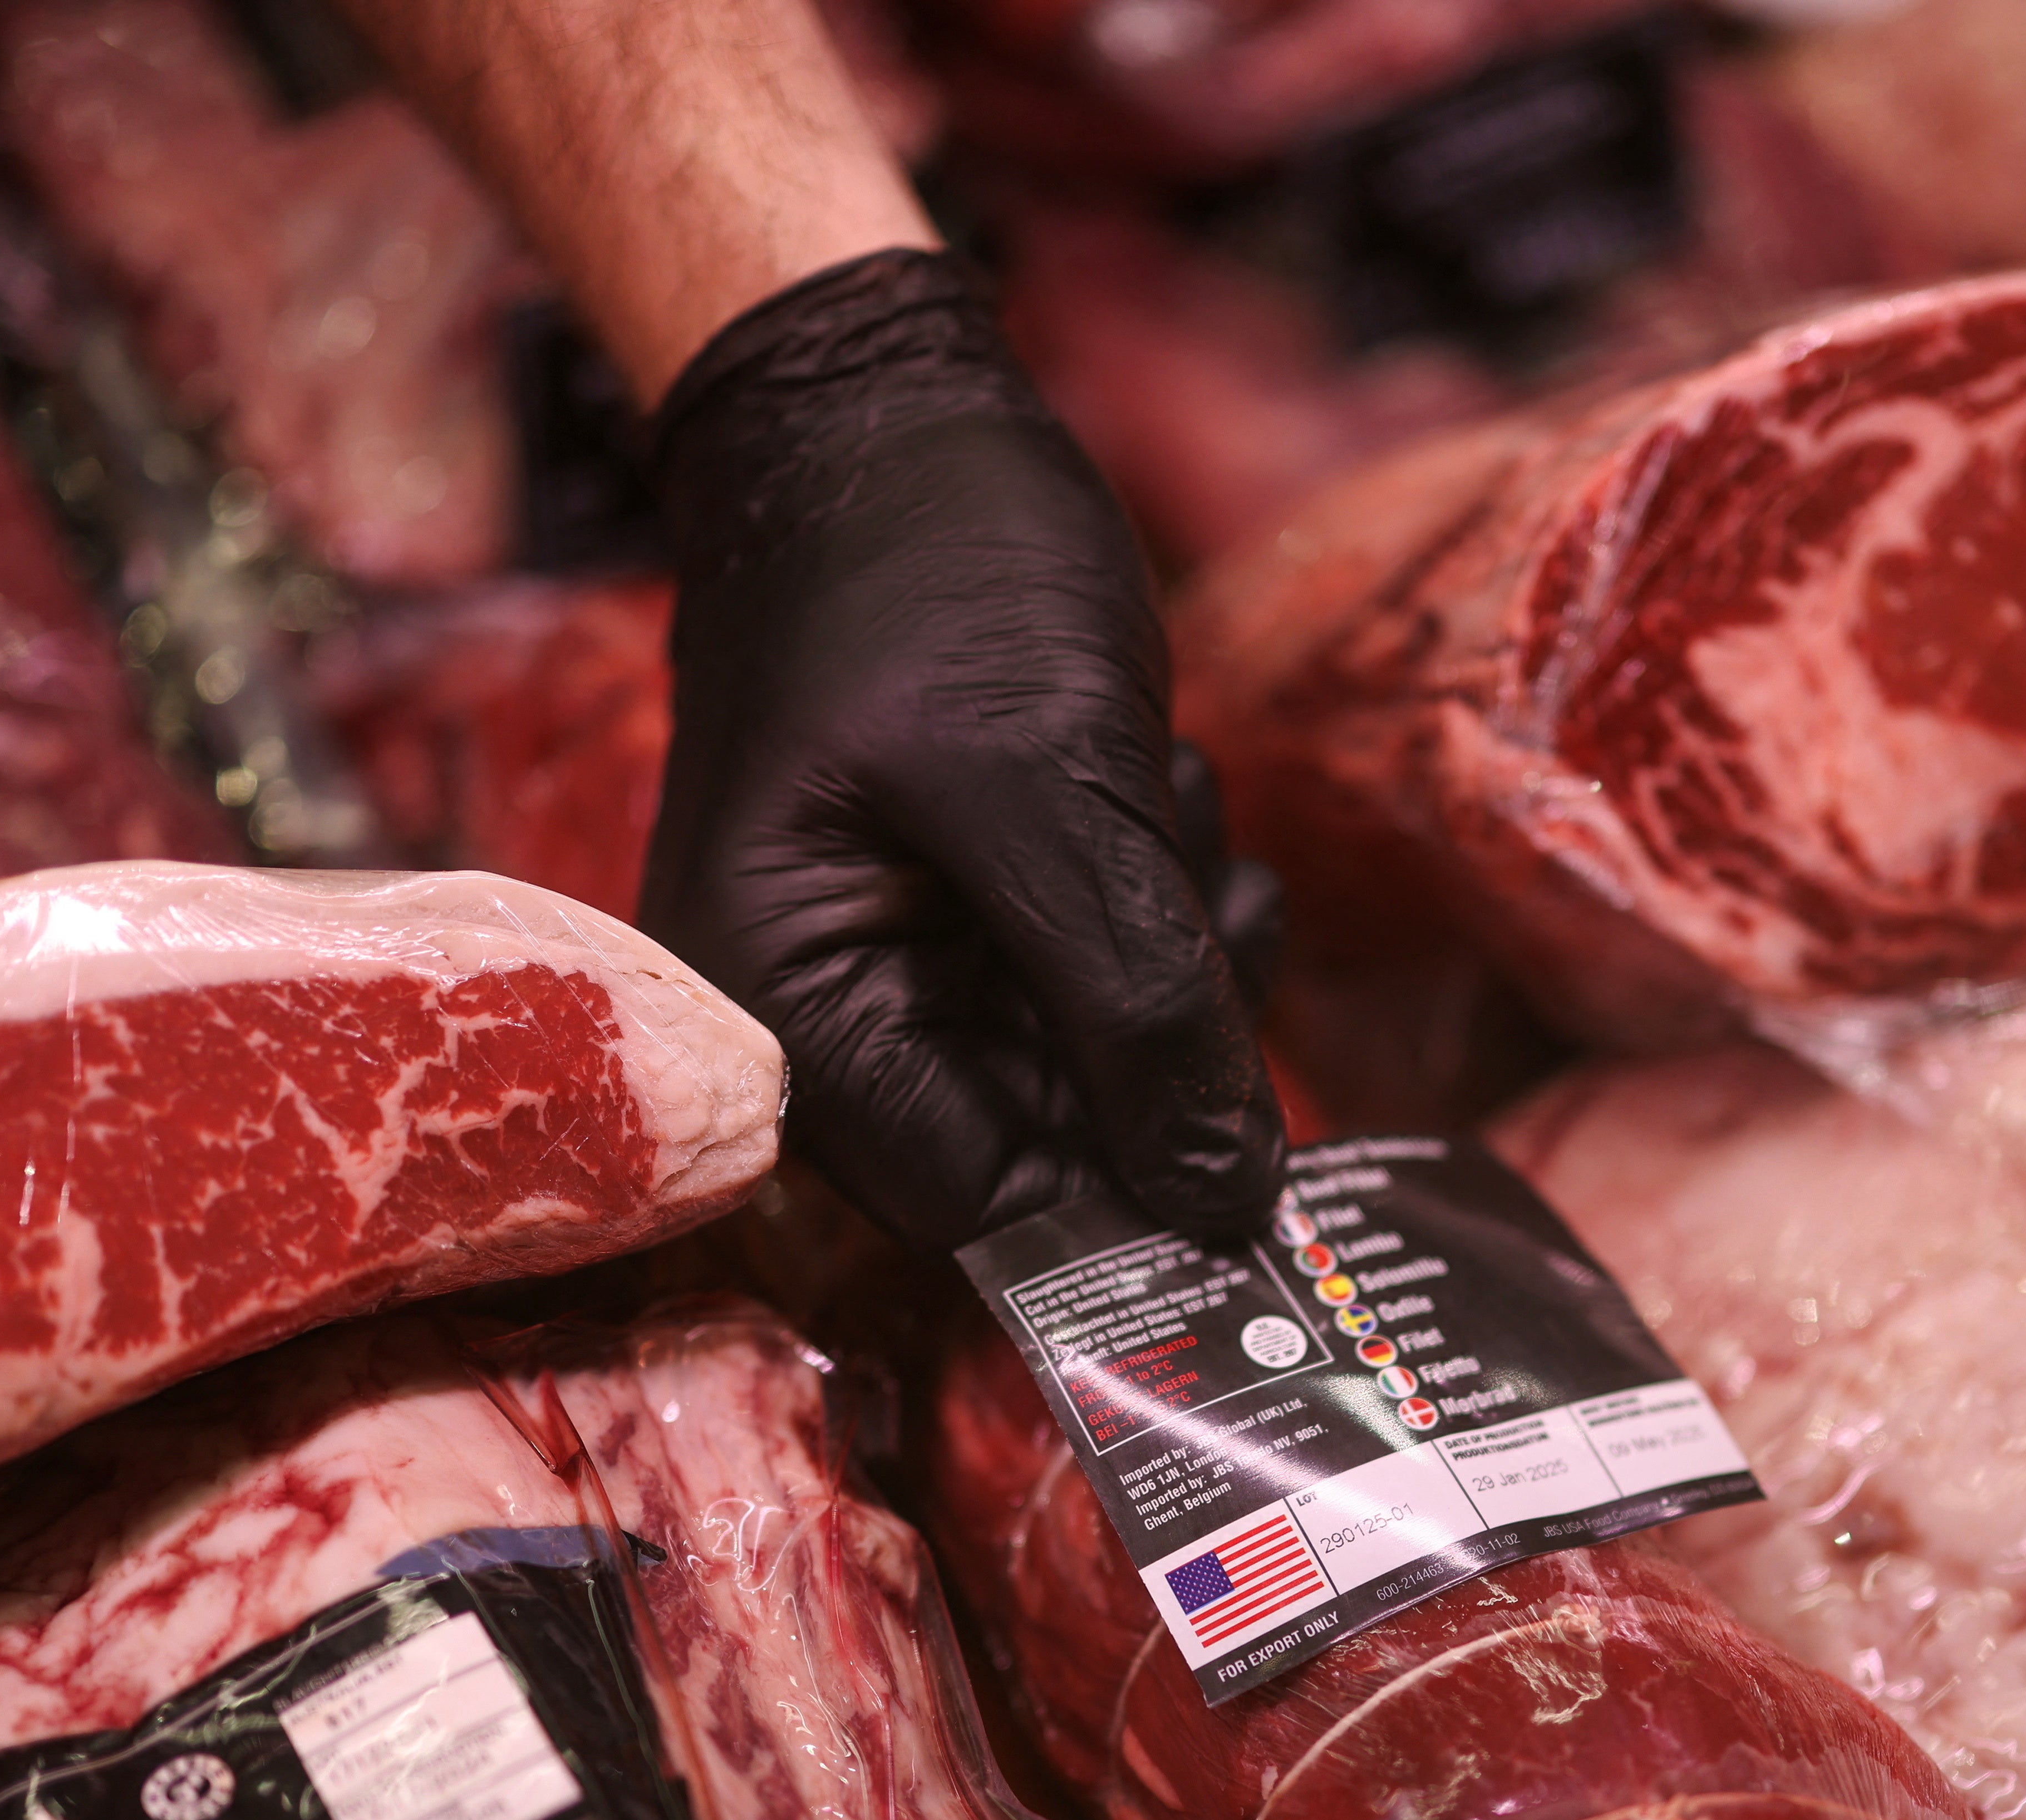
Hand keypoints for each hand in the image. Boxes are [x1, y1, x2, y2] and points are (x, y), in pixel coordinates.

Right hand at [644, 248, 1284, 1250]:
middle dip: (1156, 1032)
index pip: (976, 1201)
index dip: (1121, 1187)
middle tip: (1196, 891)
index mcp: (785, 1006)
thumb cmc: (925, 570)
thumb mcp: (1052, 789)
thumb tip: (1225, 1205)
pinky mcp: (976, 905)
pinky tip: (1158, 786)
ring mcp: (904, 956)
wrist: (880, 407)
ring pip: (1103, 1058)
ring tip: (1161, 800)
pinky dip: (1167, 900)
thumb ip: (1139, 1009)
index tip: (1240, 1124)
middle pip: (1051, 1139)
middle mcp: (826, 1010)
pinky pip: (1111, 975)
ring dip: (1176, 951)